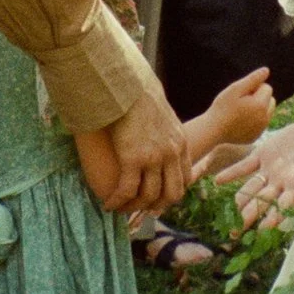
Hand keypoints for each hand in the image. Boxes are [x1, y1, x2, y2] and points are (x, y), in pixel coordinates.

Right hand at [100, 86, 187, 215]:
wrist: (129, 86)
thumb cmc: (141, 95)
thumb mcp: (165, 115)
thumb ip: (166, 130)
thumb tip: (157, 133)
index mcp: (181, 143)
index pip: (185, 178)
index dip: (172, 192)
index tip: (159, 196)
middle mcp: (171, 154)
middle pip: (172, 193)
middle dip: (158, 205)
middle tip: (142, 208)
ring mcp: (153, 158)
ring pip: (149, 196)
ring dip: (135, 206)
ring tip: (122, 207)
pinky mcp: (133, 159)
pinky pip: (127, 190)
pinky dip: (118, 201)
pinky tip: (108, 203)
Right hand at [205, 67, 275, 148]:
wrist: (212, 130)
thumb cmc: (222, 107)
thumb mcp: (235, 89)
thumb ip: (252, 79)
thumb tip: (266, 70)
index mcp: (260, 105)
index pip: (267, 88)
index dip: (254, 88)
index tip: (241, 94)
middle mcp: (265, 119)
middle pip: (270, 100)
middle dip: (259, 98)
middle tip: (242, 101)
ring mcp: (261, 129)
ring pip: (267, 112)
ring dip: (258, 108)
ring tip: (241, 111)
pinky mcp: (256, 137)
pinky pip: (260, 124)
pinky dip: (254, 120)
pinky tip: (239, 121)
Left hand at [216, 120, 293, 230]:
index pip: (283, 207)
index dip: (274, 218)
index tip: (263, 229)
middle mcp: (281, 184)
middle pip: (262, 204)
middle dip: (249, 218)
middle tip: (234, 233)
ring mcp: (270, 170)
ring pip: (251, 188)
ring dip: (239, 200)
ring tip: (226, 211)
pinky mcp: (263, 155)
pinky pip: (245, 166)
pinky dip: (232, 173)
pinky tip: (217, 181)